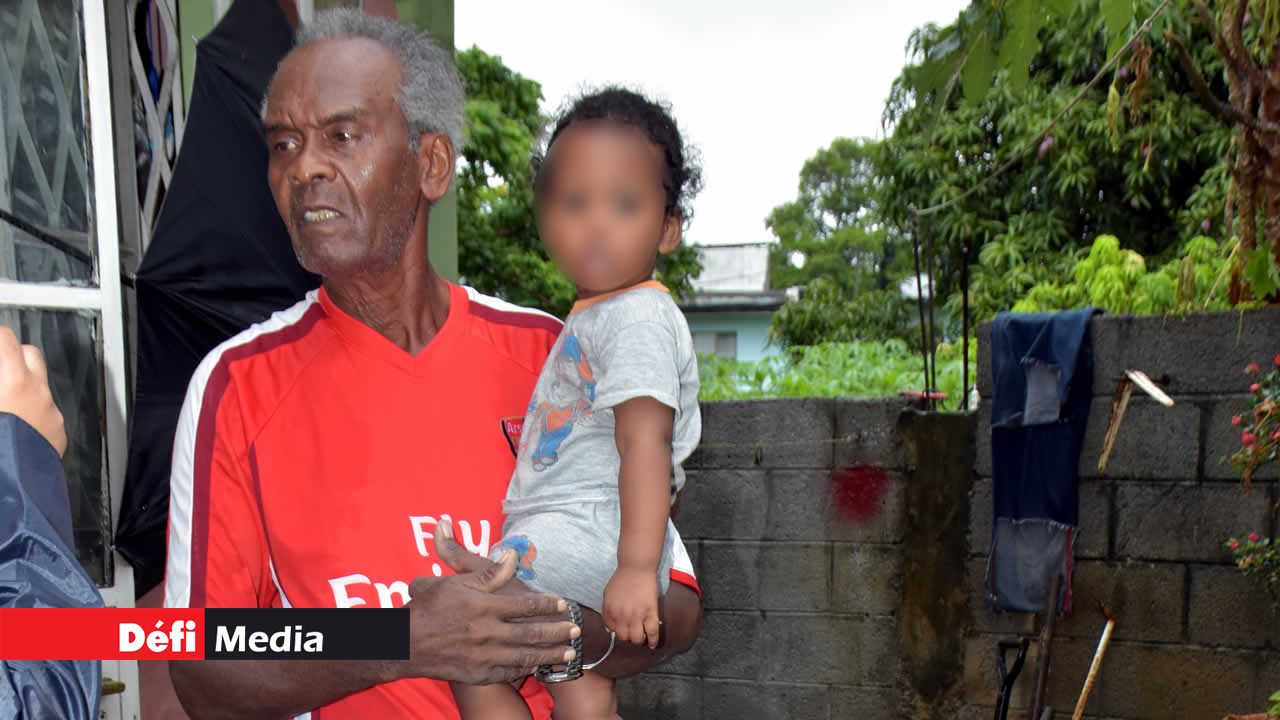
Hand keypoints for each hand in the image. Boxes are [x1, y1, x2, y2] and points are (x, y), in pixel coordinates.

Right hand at [0, 327, 64, 456]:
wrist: (9, 490)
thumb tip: (2, 383)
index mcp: (13, 380)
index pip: (4, 339)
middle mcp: (38, 392)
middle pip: (29, 355)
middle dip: (9, 355)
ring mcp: (52, 413)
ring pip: (40, 386)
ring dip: (22, 385)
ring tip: (2, 399)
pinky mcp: (57, 435)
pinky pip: (46, 414)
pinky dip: (31, 413)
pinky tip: (14, 427)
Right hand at [398, 549, 578, 685]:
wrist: (404, 645)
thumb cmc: (428, 609)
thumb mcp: (456, 583)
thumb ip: (488, 574)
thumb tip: (511, 556)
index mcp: (485, 608)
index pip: (526, 605)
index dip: (547, 604)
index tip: (563, 604)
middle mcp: (488, 633)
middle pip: (532, 633)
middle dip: (557, 632)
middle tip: (576, 630)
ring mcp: (484, 656)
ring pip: (525, 656)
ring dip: (549, 654)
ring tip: (568, 652)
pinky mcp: (478, 674)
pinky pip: (508, 672)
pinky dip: (526, 669)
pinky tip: (538, 666)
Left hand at [603, 566, 660, 648]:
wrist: (636, 567)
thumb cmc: (622, 579)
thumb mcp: (607, 595)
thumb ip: (606, 612)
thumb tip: (608, 629)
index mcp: (610, 611)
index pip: (612, 630)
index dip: (617, 631)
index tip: (623, 630)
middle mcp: (622, 616)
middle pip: (624, 637)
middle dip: (627, 637)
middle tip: (632, 633)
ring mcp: (637, 615)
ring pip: (637, 638)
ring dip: (638, 640)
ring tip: (641, 637)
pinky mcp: (651, 613)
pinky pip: (652, 632)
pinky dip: (653, 641)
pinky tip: (652, 645)